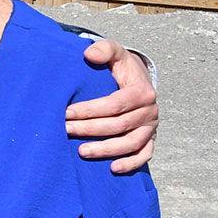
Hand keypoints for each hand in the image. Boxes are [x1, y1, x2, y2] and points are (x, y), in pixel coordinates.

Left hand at [65, 39, 157, 172]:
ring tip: (81, 152)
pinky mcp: (151, 139)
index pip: (115, 104)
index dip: (90, 110)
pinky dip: (131, 163)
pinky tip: (113, 169)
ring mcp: (151, 127)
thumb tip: (89, 54)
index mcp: (142, 91)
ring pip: (130, 143)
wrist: (136, 79)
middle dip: (90, 129)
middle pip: (119, 125)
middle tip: (66, 130)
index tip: (66, 112)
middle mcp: (150, 110)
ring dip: (106, 150)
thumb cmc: (119, 66)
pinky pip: (145, 155)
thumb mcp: (114, 51)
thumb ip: (103, 49)